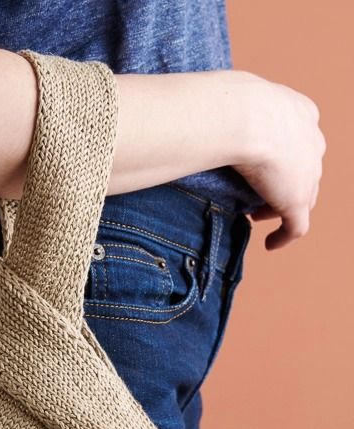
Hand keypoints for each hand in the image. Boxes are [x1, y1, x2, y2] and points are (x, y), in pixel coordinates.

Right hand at [231, 72, 325, 249]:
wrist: (240, 116)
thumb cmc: (227, 104)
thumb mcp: (232, 100)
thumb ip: (228, 113)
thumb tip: (201, 120)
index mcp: (301, 113)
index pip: (300, 141)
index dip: (282, 158)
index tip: (260, 168)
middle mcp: (312, 141)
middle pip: (305, 172)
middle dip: (283, 185)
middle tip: (257, 195)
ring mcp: (308, 173)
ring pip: (302, 198)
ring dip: (281, 209)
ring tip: (256, 216)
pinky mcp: (298, 200)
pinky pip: (296, 227)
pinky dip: (283, 238)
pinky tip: (270, 245)